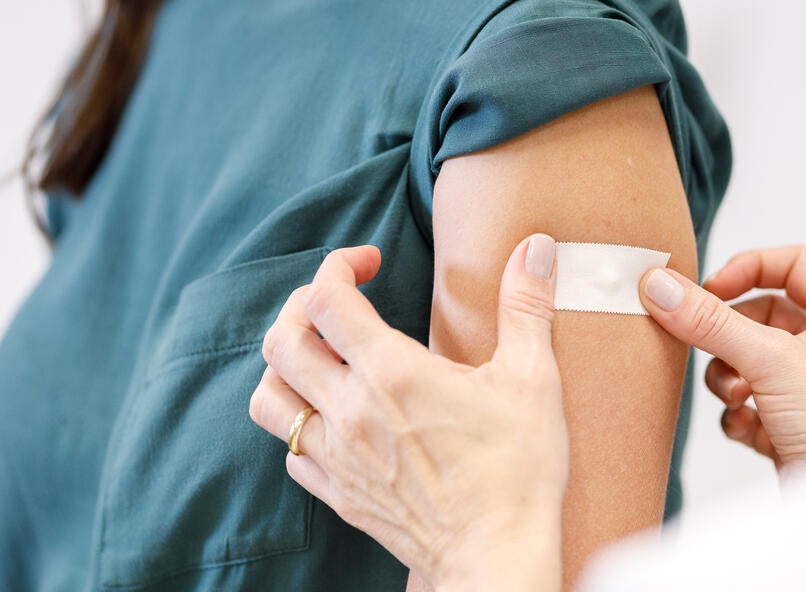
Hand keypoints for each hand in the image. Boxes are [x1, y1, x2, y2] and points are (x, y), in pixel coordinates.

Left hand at [249, 235, 567, 591]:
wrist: (499, 557)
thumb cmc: (519, 470)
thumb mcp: (532, 378)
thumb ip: (526, 306)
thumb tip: (535, 248)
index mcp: (392, 373)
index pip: (326, 299)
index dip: (338, 266)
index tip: (369, 262)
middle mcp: (350, 412)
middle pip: (282, 341)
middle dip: (302, 306)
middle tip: (340, 302)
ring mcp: (338, 457)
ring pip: (269, 399)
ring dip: (286, 367)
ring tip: (322, 356)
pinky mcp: (339, 495)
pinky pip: (292, 451)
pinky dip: (301, 424)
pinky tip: (336, 419)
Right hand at [639, 245, 805, 469]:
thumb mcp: (770, 360)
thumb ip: (711, 321)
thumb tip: (659, 285)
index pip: (795, 264)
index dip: (750, 268)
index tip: (711, 289)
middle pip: (762, 316)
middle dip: (729, 336)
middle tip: (707, 346)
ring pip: (749, 362)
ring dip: (728, 379)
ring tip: (736, 397)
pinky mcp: (792, 428)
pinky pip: (749, 405)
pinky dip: (737, 414)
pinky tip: (745, 427)